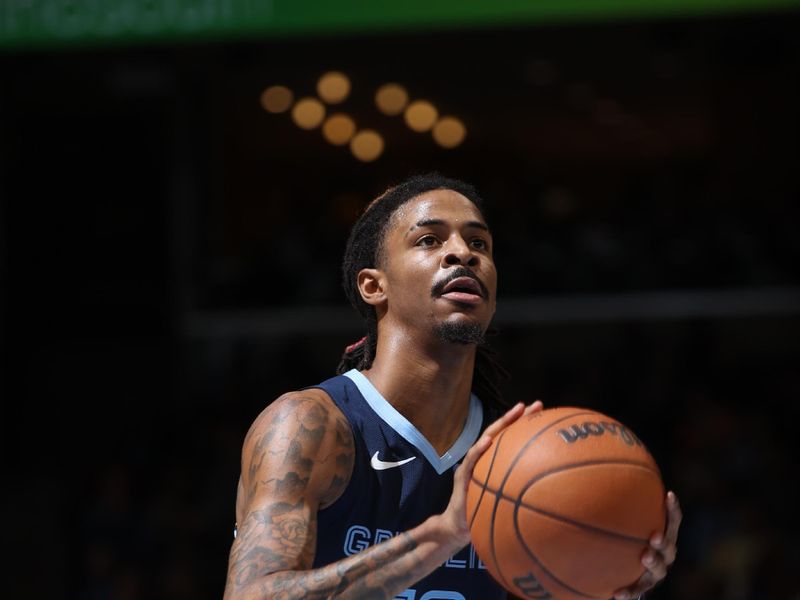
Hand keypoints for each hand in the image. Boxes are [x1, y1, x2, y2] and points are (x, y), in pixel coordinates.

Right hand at [439, 401, 544, 546]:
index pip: (511, 438)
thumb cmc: (485, 515)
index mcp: (495, 462)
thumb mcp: (506, 504)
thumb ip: (520, 494)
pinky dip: (479, 450)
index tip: (544, 412)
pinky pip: (471, 461)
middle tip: (537, 405)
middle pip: (501, 432)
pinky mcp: (462, 476)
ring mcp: (472, 465)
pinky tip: (488, 442)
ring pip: (486, 439)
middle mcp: (484, 458)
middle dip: (518, 417)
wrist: (459, 528)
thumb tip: (553, 495)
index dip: (525, 425)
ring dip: (501, 425)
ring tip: (515, 413)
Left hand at [613, 491, 681, 599]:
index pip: (672, 522)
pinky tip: (615, 593)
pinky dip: (628, 592)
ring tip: (645, 556)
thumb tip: (595, 480)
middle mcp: (663, 555)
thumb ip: (616, 506)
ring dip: (654, 562)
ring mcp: (655, 573)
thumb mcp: (623, 523)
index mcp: (663, 538)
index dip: (672, 510)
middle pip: (670, 547)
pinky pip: (635, 592)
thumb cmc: (624, 540)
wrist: (626, 574)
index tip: (669, 496)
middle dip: (664, 541)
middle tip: (654, 536)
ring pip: (659, 570)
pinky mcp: (641, 588)